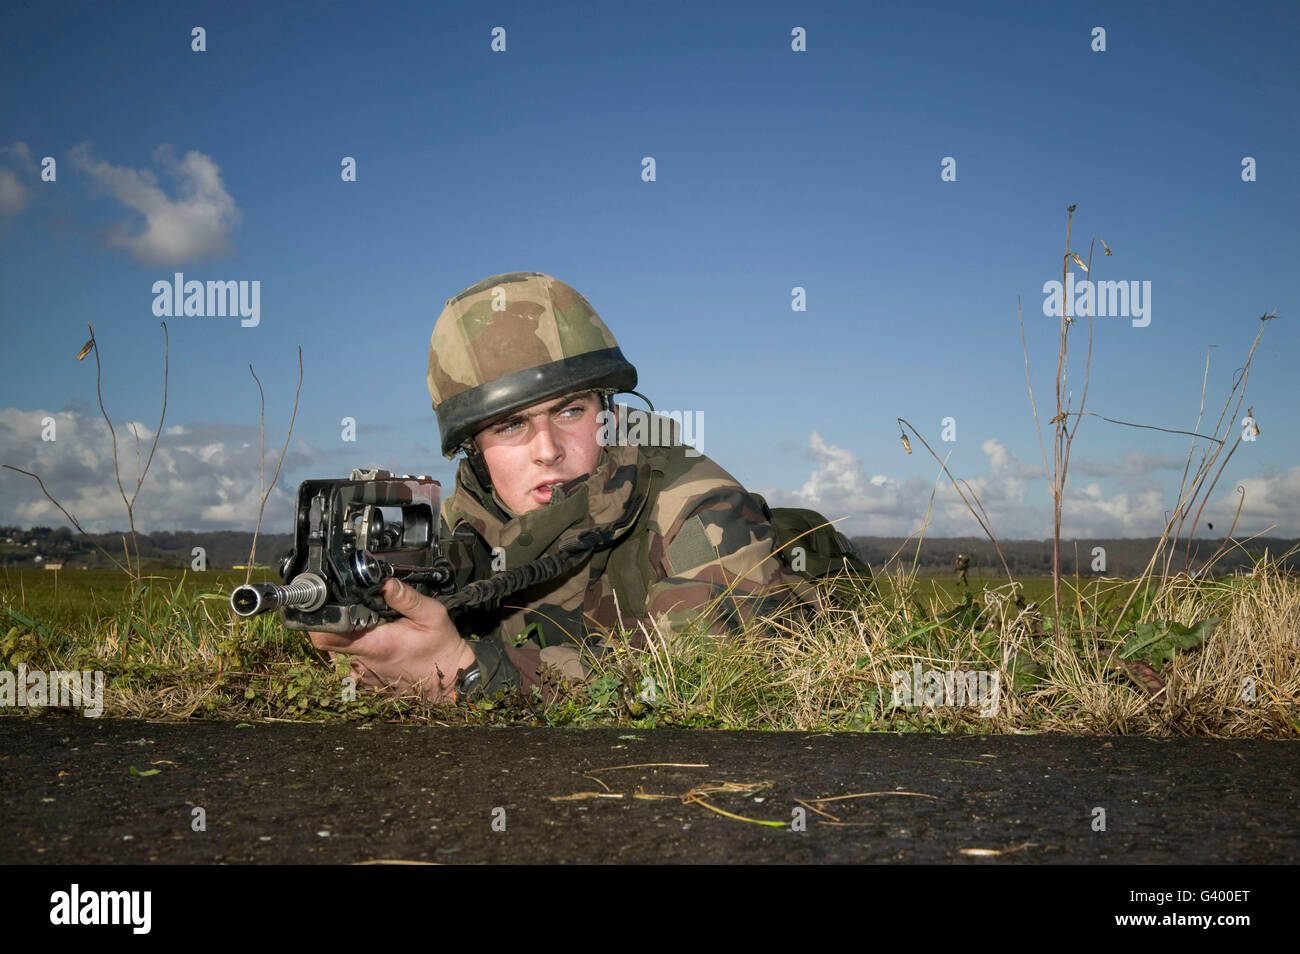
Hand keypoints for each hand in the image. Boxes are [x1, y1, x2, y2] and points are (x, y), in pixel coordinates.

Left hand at [308, 578, 475, 703]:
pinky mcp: (369, 680)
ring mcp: (365, 675)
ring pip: (342, 651)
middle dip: (339, 623)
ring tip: (375, 627)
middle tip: (359, 610)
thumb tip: (384, 581)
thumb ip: (406, 598)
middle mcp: (364, 663)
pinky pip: (354, 661)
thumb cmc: (442, 648)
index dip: (317, 621)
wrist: (452, 680)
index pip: (326, 636)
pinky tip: (382, 643)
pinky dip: (361, 650)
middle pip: (330, 641)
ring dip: (351, 637)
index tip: (324, 606)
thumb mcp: (432, 615)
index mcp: (376, 645)